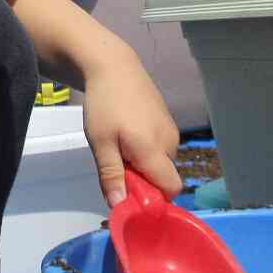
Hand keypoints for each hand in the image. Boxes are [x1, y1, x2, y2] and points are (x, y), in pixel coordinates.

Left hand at [81, 55, 180, 206]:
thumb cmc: (103, 105)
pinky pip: (162, 148)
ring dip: (145, 164)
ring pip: (162, 163)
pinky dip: (148, 150)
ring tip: (120, 145)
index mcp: (154, 149)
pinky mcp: (168, 121)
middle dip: (144, 180)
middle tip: (117, 164)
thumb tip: (119, 205)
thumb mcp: (100, 143)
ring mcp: (171, 130)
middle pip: (164, 177)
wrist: (114, 66)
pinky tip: (129, 134)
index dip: (154, 198)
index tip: (131, 194)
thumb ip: (111, 175)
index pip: (171, 188)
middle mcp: (170, 142)